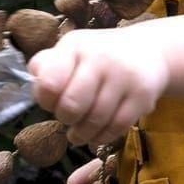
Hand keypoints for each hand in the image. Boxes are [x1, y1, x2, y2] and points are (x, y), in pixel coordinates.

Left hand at [28, 29, 169, 149]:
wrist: (149, 49)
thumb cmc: (99, 56)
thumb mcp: (72, 51)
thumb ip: (46, 65)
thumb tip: (34, 80)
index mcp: (76, 46)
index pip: (49, 83)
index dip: (45, 100)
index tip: (52, 101)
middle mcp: (101, 58)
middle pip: (72, 106)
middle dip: (65, 118)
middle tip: (68, 117)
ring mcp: (124, 77)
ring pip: (95, 120)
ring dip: (82, 134)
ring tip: (78, 133)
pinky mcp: (142, 96)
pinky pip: (117, 127)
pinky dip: (102, 137)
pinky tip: (96, 135)